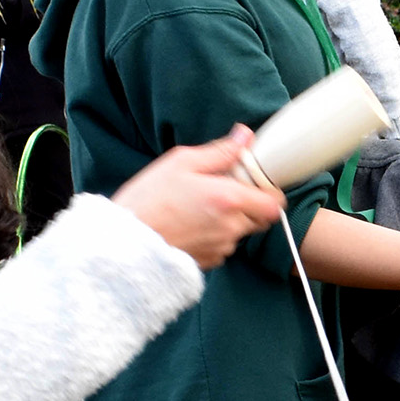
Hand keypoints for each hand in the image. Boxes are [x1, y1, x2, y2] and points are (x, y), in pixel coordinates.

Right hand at [113, 129, 285, 266]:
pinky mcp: (209, 263)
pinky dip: (214, 236)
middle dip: (249, 205)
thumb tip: (245, 137)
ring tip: (198, 209)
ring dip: (229, 221)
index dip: (269, 193)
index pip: (275, 203)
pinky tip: (190, 226)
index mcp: (229, 199)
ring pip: (240, 233)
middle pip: (260, 219)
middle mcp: (231, 227)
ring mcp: (221, 248)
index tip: (253, 184)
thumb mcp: (180, 163)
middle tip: (222, 192)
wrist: (124, 243)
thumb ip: (219, 151)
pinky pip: (223, 247)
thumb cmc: (148, 200)